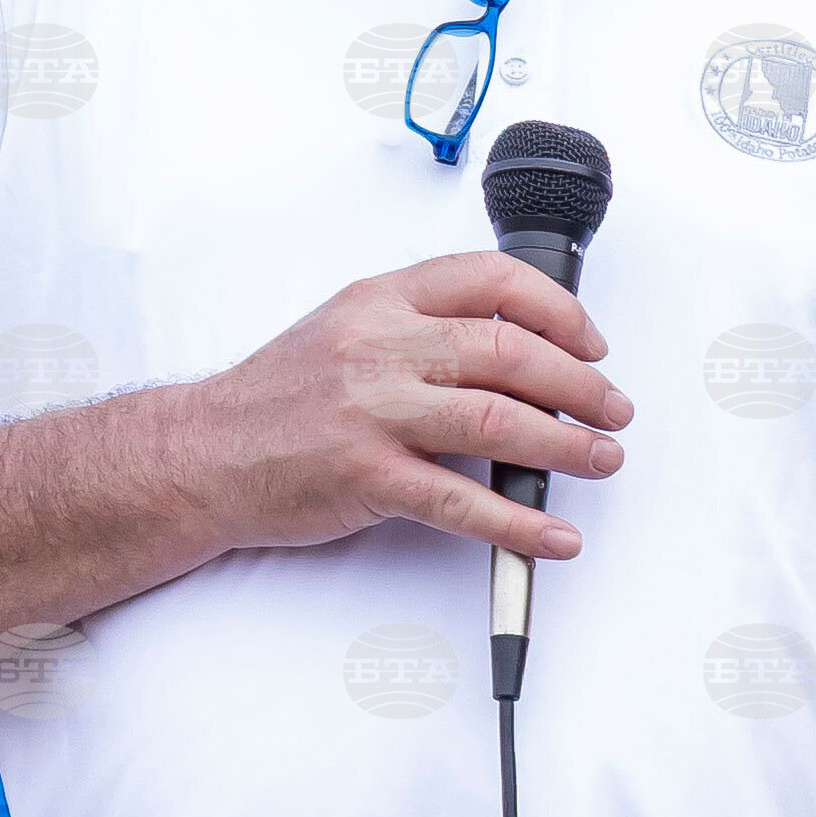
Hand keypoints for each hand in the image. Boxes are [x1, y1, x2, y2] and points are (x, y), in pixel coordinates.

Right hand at [145, 249, 631, 569]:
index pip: (489, 280)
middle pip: (510, 352)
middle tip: (613, 410)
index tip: (591, 343)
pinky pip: (462, 503)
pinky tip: (554, 535)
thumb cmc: (278, 398)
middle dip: (581, 385)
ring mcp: (372, 412)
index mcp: (380, 301)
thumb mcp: (345, 330)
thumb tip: (515, 348)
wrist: (202, 454)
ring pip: (499, 422)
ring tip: (601, 460)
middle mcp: (379, 347)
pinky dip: (520, 523)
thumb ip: (420, 328)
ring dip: (567, 447)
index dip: (558, 311)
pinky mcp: (366, 478)